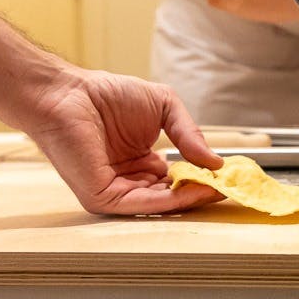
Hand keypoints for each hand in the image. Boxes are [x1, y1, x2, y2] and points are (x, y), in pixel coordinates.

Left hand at [19, 68, 223, 214]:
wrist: (69, 93)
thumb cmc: (107, 95)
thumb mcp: (164, 107)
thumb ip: (190, 134)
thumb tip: (216, 162)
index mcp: (141, 162)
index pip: (177, 180)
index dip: (203, 178)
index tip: (228, 177)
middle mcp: (130, 180)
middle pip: (173, 196)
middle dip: (201, 193)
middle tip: (229, 188)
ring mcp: (116, 191)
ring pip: (160, 204)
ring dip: (191, 199)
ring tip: (218, 188)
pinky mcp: (102, 197)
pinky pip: (141, 205)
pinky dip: (170, 201)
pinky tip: (193, 190)